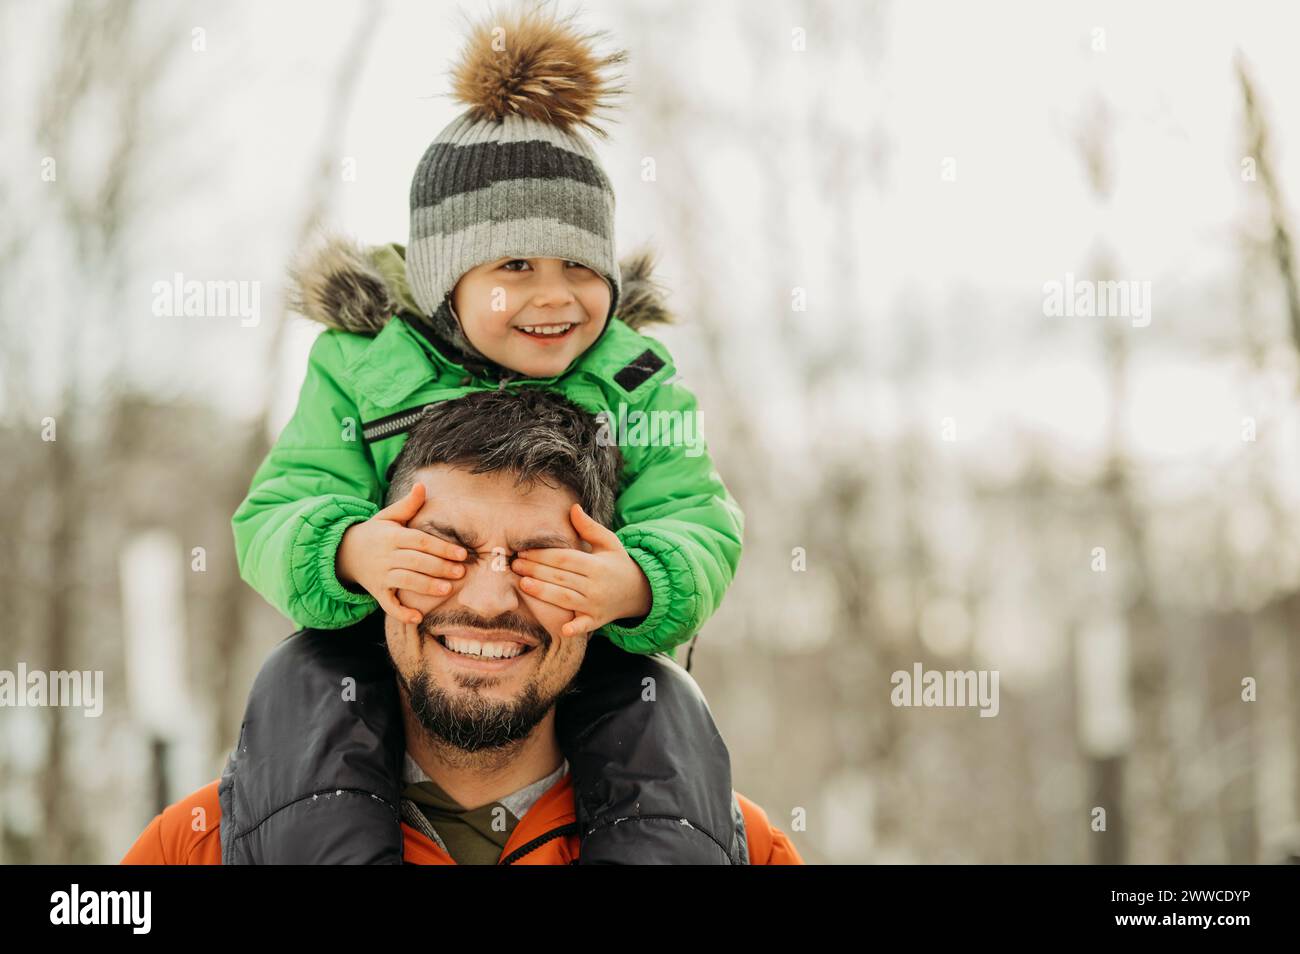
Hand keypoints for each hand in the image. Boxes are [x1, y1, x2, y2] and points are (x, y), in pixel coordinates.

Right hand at [335, 482, 466, 624]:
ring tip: (447, 590)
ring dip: (426, 586)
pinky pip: (388, 604)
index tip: (462, 554)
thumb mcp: (387, 517)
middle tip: (461, 573)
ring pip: (405, 581)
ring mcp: (380, 575)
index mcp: (393, 536)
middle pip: (416, 561)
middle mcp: (386, 556)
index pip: (420, 541)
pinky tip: (418, 618)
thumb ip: (407, 505)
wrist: (344, 552)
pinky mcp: (377, 591)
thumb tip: (422, 486)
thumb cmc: (375, 533)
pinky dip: (401, 613)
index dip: (441, 547)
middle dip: (439, 567)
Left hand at [510, 503, 651, 636]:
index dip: (543, 555)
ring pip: (565, 598)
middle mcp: (596, 585)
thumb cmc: (617, 563)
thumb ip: (589, 527)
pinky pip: (584, 625)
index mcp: (597, 565)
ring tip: (522, 584)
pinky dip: (575, 628)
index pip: (565, 558)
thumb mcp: (608, 542)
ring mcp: (596, 605)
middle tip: (515, 565)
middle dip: (536, 570)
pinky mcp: (597, 620)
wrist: (639, 591)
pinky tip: (562, 629)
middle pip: (561, 577)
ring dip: (543, 592)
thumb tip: (573, 507)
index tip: (524, 551)